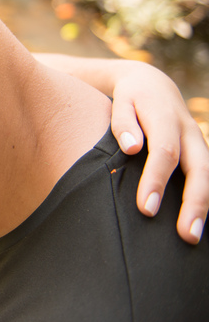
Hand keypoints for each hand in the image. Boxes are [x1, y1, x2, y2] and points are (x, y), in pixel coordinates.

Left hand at [106, 62, 208, 244]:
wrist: (153, 85)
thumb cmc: (130, 98)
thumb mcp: (121, 102)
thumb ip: (123, 123)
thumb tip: (131, 148)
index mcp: (166, 118)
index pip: (165, 153)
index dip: (157, 181)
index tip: (146, 208)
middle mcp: (189, 132)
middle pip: (199, 170)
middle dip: (194, 203)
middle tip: (186, 234)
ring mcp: (199, 143)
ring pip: (208, 176)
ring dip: (203, 207)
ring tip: (192, 236)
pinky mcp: (201, 153)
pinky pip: (207, 177)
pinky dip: (204, 199)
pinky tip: (196, 223)